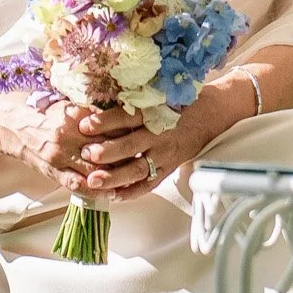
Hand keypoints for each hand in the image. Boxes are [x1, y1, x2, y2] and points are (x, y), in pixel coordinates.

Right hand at [14, 100, 145, 187]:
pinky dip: (96, 190)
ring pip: (94, 170)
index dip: (127, 133)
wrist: (18, 131)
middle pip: (104, 150)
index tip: (141, 137)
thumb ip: (93, 110)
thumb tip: (121, 110)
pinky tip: (110, 193)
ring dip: (114, 177)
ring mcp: (60, 157)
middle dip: (124, 157)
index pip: (108, 126)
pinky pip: (77, 185)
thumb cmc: (48, 117)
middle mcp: (67, 136)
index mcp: (73, 116)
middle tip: (143, 160)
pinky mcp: (54, 172)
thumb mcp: (70, 106)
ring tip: (132, 180)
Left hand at [70, 85, 242, 202]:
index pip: (128, 117)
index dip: (106, 121)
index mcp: (155, 113)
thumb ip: (130, 103)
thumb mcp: (155, 97)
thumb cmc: (175, 104)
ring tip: (94, 181)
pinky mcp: (167, 169)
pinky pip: (148, 185)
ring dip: (115, 177)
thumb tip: (93, 104)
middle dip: (107, 152)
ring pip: (138, 169)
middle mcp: (159, 135)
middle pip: (132, 145)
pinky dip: (130, 192)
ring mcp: (164, 155)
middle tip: (86, 154)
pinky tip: (112, 195)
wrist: (208, 116)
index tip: (84, 125)